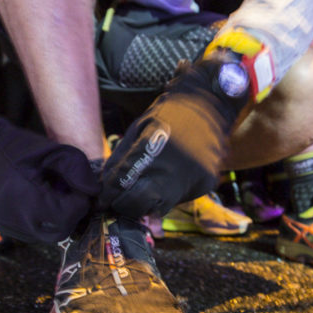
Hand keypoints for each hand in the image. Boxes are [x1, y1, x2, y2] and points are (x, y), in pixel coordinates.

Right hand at [0, 92, 99, 242]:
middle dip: (72, 216)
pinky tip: (42, 202)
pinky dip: (42, 222)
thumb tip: (94, 193)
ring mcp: (4, 224)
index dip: (80, 204)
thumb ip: (78, 170)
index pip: (66, 215)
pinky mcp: (0, 225)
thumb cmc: (16, 146)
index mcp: (25, 195)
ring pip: (45, 236)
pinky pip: (30, 233)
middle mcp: (13, 215)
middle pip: (58, 232)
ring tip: (56, 197)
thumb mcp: (53, 150)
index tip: (81, 189)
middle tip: (73, 196)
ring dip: (58, 221)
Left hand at [99, 55, 249, 217]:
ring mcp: (192, 179)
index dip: (109, 195)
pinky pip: (178, 199)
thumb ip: (122, 157)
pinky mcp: (204, 185)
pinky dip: (167, 195)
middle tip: (118, 202)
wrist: (210, 105)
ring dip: (146, 204)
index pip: (124, 181)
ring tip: (140, 192)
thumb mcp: (139, 127)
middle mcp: (174, 167)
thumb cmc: (170, 114)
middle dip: (125, 206)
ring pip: (159, 207)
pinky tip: (166, 180)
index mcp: (154, 147)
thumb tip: (105, 187)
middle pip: (140, 203)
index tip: (102, 201)